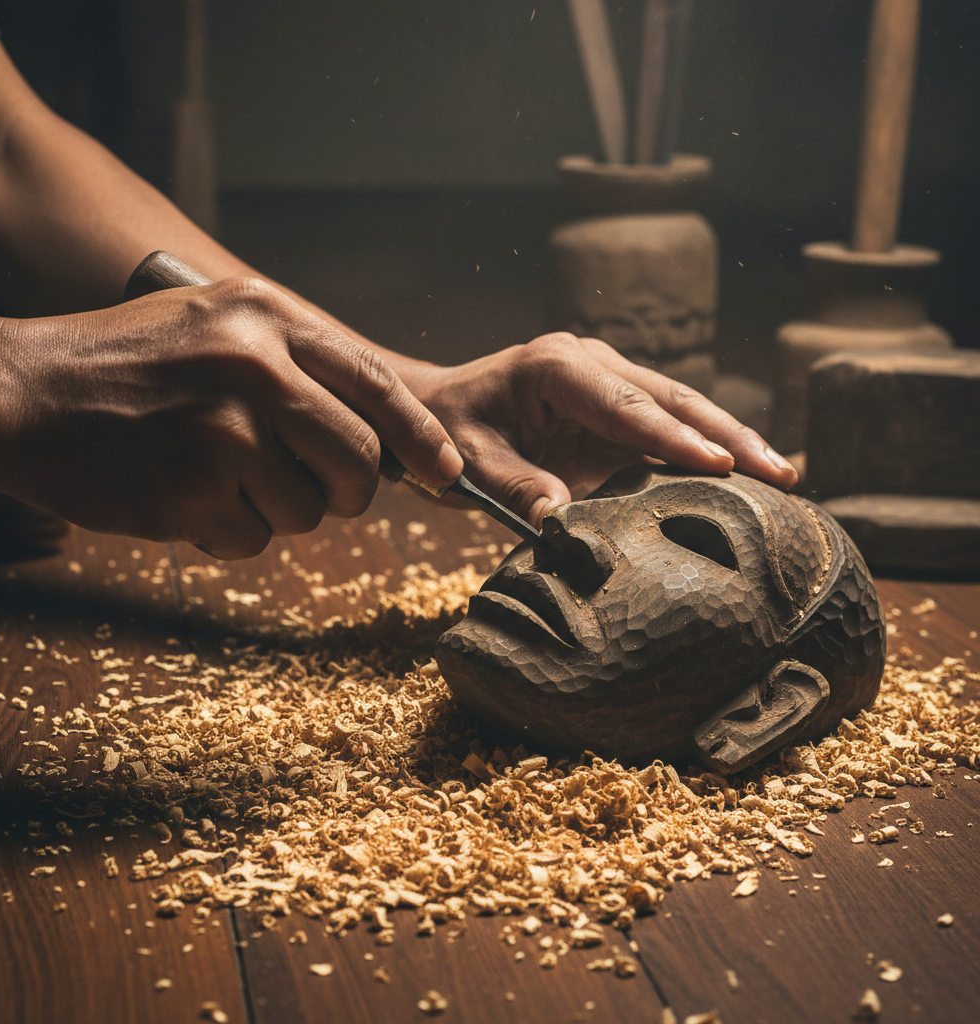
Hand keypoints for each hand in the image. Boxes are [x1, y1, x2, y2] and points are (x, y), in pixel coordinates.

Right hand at [0, 279, 462, 557]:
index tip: (446, 472)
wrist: (27, 393)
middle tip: (312, 488)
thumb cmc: (129, 364)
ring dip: (272, 509)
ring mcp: (223, 432)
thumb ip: (299, 368)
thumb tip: (380, 433)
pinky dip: (227, 533)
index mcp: (267, 318)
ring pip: (307, 511)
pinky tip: (186, 496)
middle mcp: (255, 369)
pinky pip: (254, 541)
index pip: (375, 385)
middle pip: (358, 462)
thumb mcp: (219, 326)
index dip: (420, 438)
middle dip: (346, 491)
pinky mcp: (191, 491)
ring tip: (215, 474)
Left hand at [403, 332, 797, 526]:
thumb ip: (515, 488)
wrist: (441, 410)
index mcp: (558, 367)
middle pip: (671, 400)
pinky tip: (742, 479)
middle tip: (780, 473)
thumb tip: (561, 522)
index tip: (724, 466)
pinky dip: (702, 453)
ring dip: (730, 442)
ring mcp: (608, 383)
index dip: (677, 438)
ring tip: (781, 477)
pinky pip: (666, 430)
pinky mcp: (614, 410)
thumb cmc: (449, 431)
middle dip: (729, 436)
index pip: (629, 406)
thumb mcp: (470, 461)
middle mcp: (592, 365)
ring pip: (680, 410)